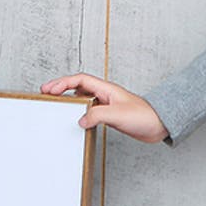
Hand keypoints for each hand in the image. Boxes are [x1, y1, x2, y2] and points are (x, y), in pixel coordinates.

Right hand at [41, 73, 168, 142]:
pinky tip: (75, 119)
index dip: (63, 82)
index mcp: (107, 90)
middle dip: (61, 88)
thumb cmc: (145, 116)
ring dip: (69, 99)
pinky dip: (79, 112)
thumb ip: (98, 115)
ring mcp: (108, 105)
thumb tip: (80, 120)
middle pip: (79, 86)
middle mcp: (106, 95)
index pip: (81, 80)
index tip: (49, 89)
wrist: (160, 125)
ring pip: (83, 98)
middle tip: (46, 94)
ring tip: (56, 104)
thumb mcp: (118, 115)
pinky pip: (90, 110)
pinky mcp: (111, 116)